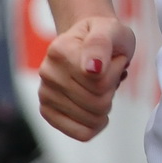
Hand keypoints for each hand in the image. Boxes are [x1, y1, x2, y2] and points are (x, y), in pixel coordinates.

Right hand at [38, 14, 135, 140]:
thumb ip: (100, 44)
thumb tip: (91, 69)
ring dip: (106, 104)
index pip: (101, 81)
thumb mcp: (111, 29)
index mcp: (60, 50)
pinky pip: (80, 133)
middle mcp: (47, 72)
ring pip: (93, 119)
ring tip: (101, 84)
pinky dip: (96, 124)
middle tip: (109, 73)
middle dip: (112, 89)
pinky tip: (96, 108)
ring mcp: (45, 93)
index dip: (116, 72)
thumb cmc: (104, 35)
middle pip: (98, 103)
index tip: (114, 58)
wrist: (89, 38)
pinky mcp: (47, 111)